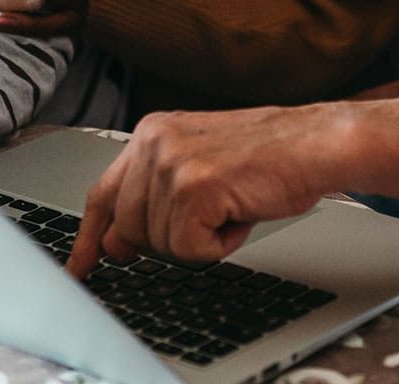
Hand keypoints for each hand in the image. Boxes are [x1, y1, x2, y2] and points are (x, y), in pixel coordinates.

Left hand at [66, 97, 398, 277]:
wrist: (316, 145)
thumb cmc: (269, 159)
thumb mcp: (200, 167)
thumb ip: (154, 196)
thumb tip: (116, 244)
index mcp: (152, 132)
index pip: (103, 192)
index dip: (89, 236)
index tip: (83, 265)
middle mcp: (154, 141)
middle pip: (128, 228)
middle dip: (166, 241)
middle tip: (210, 220)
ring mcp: (172, 163)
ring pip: (159, 243)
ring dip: (199, 241)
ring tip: (231, 208)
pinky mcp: (194, 187)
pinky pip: (188, 249)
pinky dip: (218, 245)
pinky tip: (239, 214)